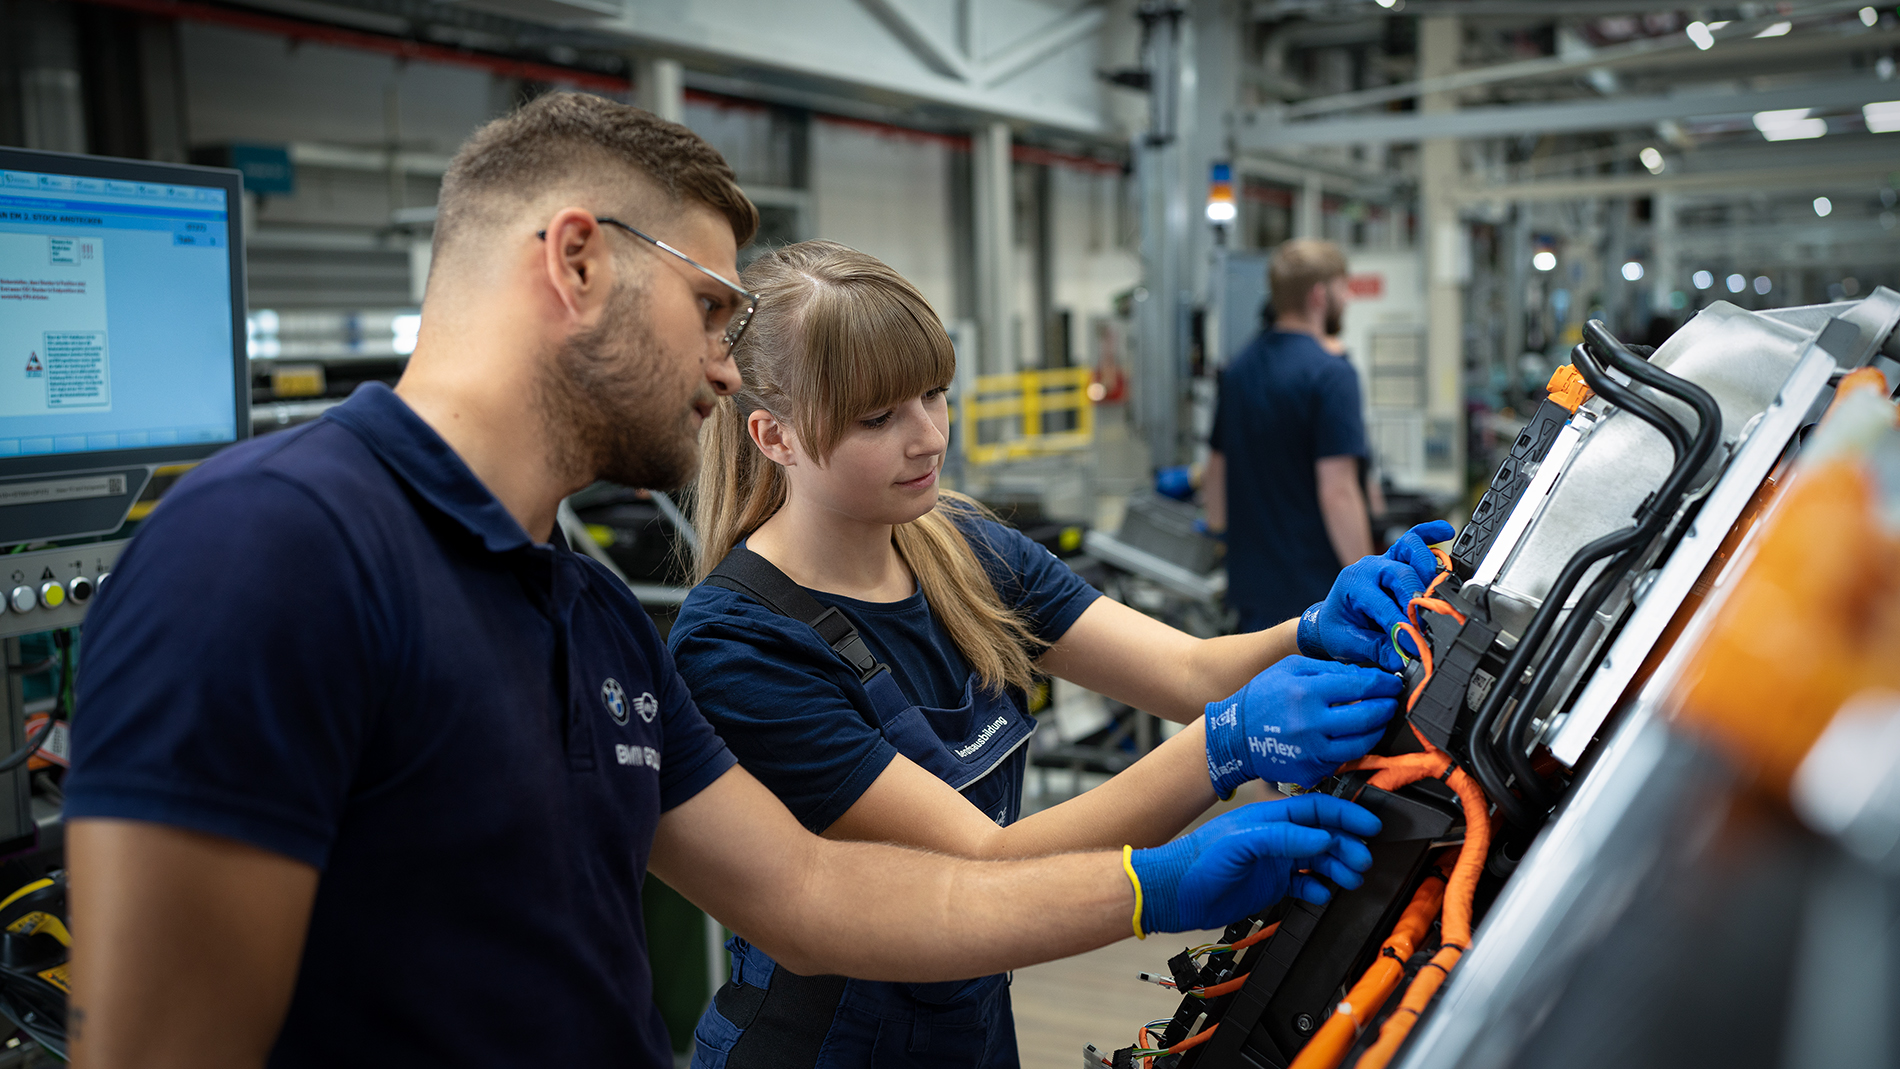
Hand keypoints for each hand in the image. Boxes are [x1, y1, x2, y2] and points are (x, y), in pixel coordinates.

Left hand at [1128, 794, 1379, 934]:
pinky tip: (1322, 894)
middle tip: (1362, 860)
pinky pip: (1304, 885)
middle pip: (1323, 836)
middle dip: (1347, 846)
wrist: (1177, 893)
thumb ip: (1284, 838)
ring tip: (1351, 879)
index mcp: (1271, 817)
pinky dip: (1318, 890)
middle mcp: (1277, 837)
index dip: (1345, 817)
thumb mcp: (1243, 842)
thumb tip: (1323, 837)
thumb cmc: (1200, 859)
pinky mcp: (1272, 884)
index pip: (1317, 810)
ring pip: (1318, 861)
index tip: (1368, 827)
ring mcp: (1275, 861)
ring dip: (1338, 868)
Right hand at [1204, 658, 1401, 793]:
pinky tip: (1355, 737)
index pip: (1362, 685)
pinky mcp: (1312, 770)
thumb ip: (1329, 668)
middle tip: (1390, 701)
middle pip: (1368, 717)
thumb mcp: (1289, 668)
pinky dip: (1356, 748)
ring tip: (1377, 719)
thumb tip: (1365, 674)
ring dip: (1377, 730)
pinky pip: (1345, 760)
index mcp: (1306, 692)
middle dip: (1387, 707)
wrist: (1234, 736)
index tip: (1392, 683)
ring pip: (1363, 743)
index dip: (1384, 683)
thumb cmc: (1261, 698)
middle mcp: (1311, 723)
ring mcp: (1312, 751)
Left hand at [1298, 521, 1456, 670]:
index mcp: (1352, 585)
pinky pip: (1414, 538)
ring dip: (1426, 563)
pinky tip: (1446, 532)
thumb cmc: (1339, 628)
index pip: (1382, 603)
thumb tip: (1402, 657)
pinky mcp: (1397, 558)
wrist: (1332, 618)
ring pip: (1407, 547)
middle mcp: (1368, 567)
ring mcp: (1383, 559)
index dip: (1401, 624)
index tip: (1414, 642)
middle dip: (1416, 597)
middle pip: (1399, 573)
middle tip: (1426, 619)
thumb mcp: (1350, 644)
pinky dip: (1430, 533)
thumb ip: (1377, 649)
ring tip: (1437, 585)